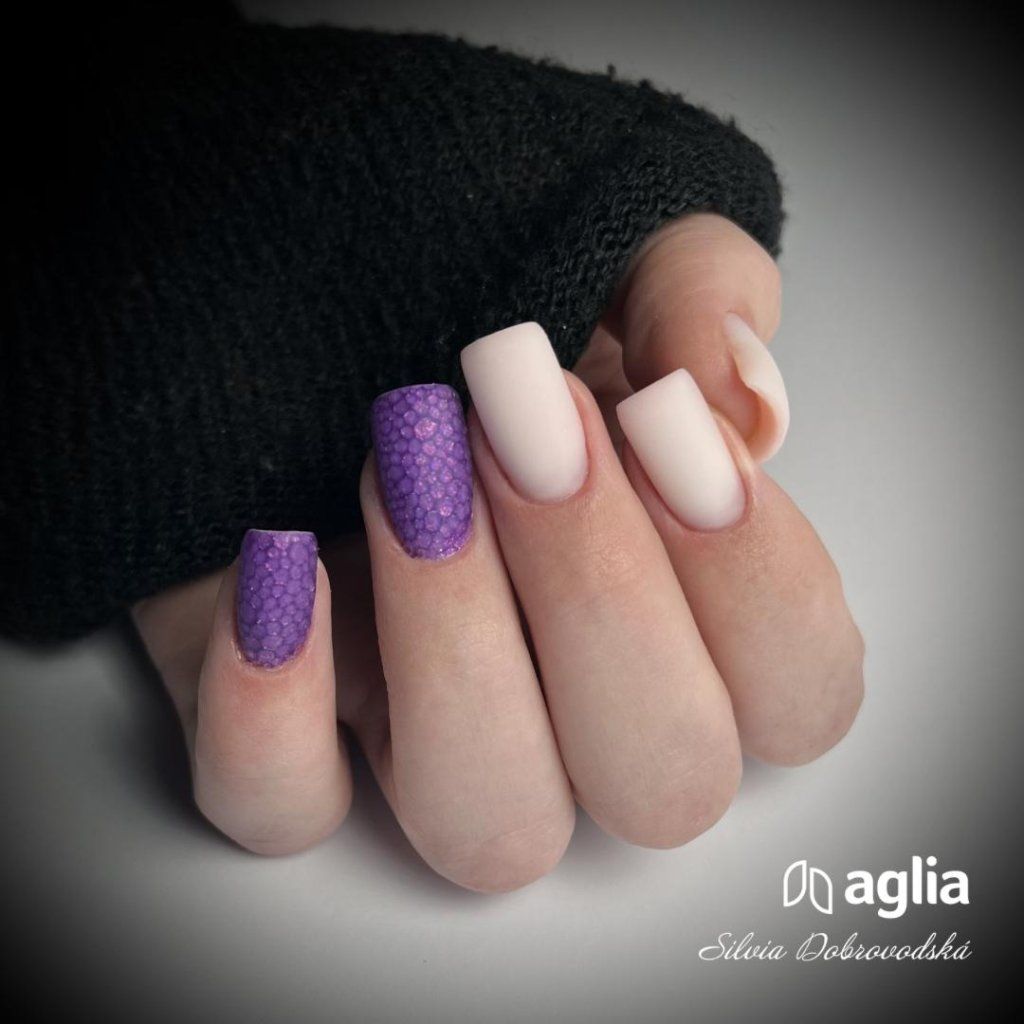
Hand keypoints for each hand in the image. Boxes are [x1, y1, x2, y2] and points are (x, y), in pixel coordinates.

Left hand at [133, 213, 862, 891]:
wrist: (304, 278)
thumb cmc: (482, 282)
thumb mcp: (614, 240)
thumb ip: (699, 297)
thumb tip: (738, 402)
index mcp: (687, 602)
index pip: (798, 692)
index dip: (757, 581)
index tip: (664, 424)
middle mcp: (576, 702)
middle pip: (660, 781)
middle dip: (601, 595)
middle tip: (518, 420)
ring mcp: (430, 731)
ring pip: (490, 824)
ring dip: (454, 646)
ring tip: (399, 468)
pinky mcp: (287, 723)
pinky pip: (280, 806)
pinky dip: (269, 717)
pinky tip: (281, 557)